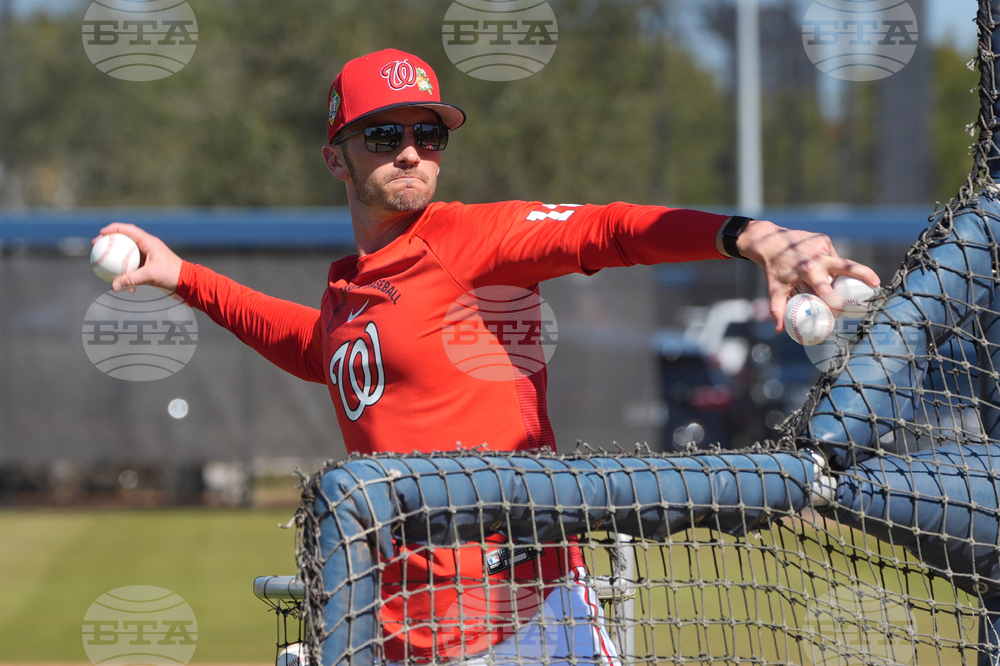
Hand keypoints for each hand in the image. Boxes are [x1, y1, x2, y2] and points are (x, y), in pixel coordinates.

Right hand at [93, 223, 182, 292]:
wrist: (188, 284)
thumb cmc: (173, 275)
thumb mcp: (151, 275)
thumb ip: (131, 280)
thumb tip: (113, 286)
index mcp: (149, 242)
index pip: (129, 230)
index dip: (113, 229)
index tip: (101, 233)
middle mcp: (148, 247)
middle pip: (125, 240)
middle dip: (110, 242)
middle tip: (96, 246)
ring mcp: (148, 258)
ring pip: (128, 256)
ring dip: (116, 260)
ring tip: (102, 264)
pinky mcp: (149, 268)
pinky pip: (133, 269)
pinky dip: (127, 275)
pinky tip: (122, 286)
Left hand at [736, 220, 880, 331]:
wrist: (769, 241)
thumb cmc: (773, 269)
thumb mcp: (775, 290)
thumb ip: (777, 310)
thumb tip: (779, 330)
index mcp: (807, 270)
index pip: (825, 288)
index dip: (835, 301)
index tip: (842, 312)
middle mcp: (817, 256)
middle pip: (847, 266)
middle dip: (864, 275)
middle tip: (876, 286)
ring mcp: (822, 245)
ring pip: (838, 263)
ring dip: (840, 273)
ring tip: (842, 280)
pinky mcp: (823, 239)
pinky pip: (832, 255)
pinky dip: (830, 263)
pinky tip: (823, 267)